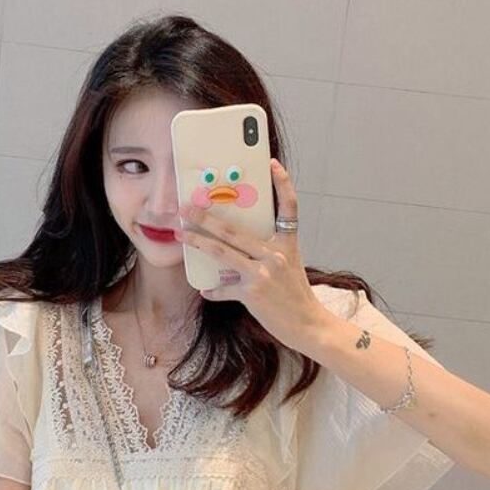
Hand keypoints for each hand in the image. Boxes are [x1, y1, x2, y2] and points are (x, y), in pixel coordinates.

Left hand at [176, 158, 329, 351]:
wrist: (308, 325)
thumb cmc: (296, 297)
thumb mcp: (289, 267)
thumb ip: (267, 254)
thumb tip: (234, 253)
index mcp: (287, 243)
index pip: (289, 207)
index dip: (282, 183)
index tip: (272, 164)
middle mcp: (275, 253)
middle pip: (234, 229)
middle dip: (206, 217)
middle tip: (187, 207)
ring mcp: (263, 272)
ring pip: (222, 251)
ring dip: (197, 242)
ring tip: (181, 234)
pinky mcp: (253, 292)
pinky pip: (223, 288)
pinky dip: (213, 290)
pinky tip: (204, 289)